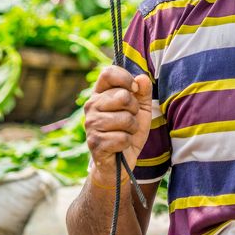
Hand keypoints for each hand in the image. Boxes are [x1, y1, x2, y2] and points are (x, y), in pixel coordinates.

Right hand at [84, 66, 151, 182]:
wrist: (121, 161)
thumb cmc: (130, 130)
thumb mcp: (142, 108)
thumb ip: (143, 91)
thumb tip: (142, 78)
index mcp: (101, 93)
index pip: (108, 73)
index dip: (125, 78)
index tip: (135, 89)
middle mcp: (91, 106)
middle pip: (122, 96)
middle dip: (134, 109)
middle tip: (130, 118)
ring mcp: (91, 124)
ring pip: (125, 119)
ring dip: (132, 128)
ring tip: (126, 132)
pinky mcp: (94, 142)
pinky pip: (122, 137)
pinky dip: (127, 142)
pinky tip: (120, 145)